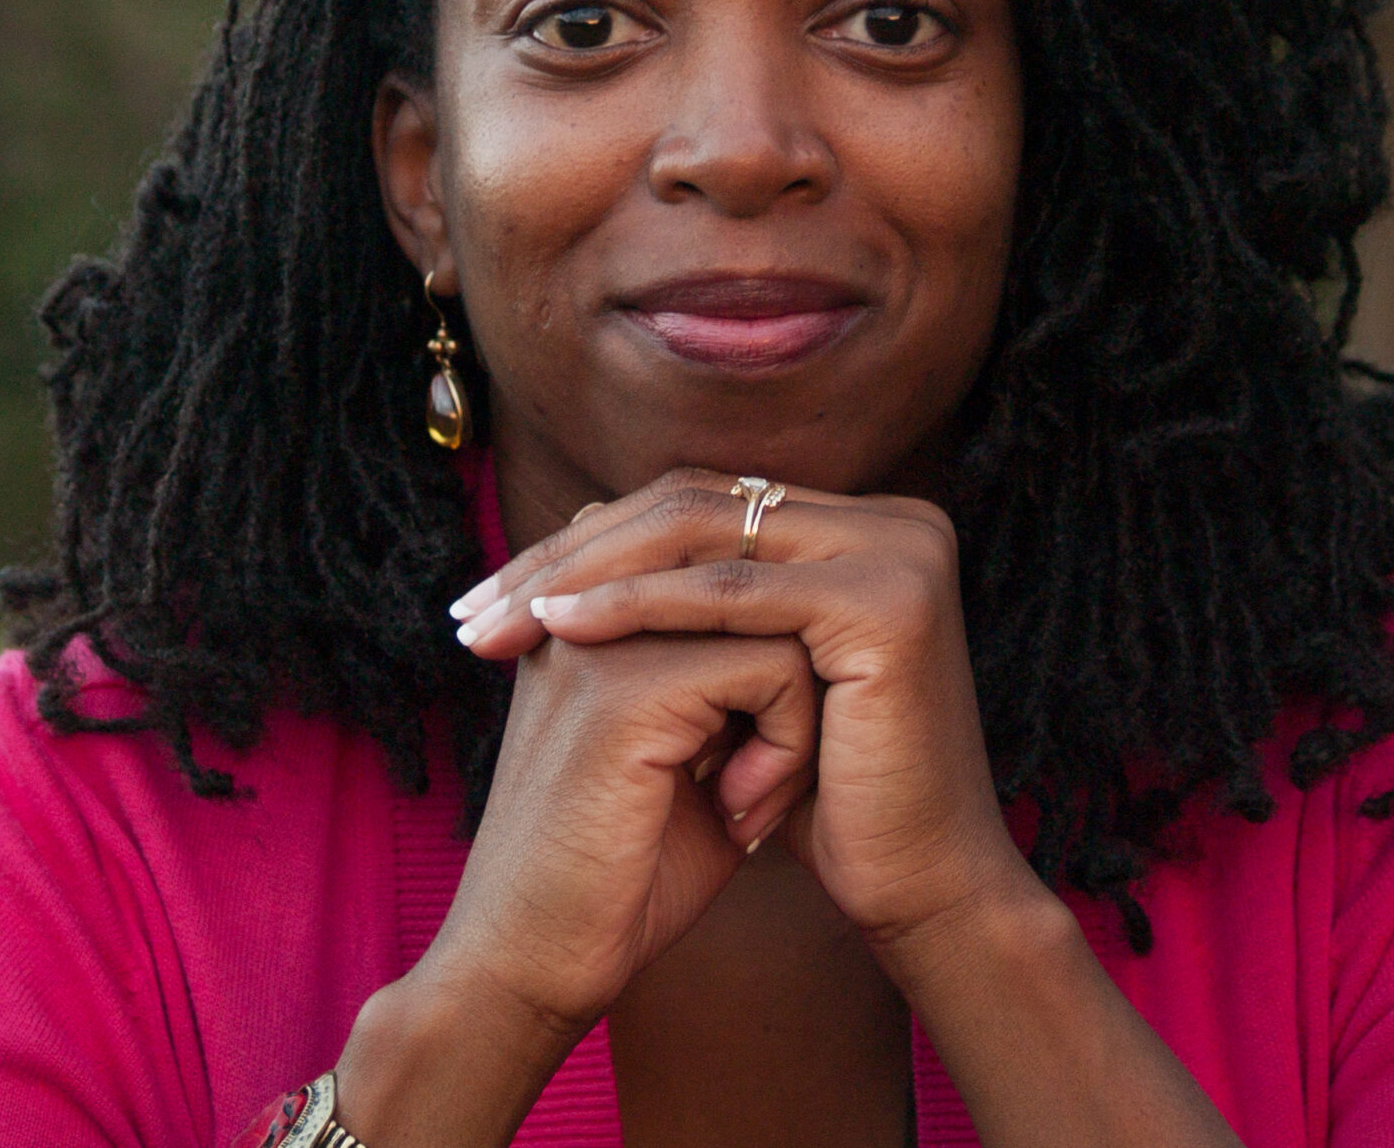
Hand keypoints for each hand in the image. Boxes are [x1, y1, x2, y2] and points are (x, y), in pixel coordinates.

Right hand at [337, 624, 820, 1147]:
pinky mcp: (627, 691)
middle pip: (754, 582)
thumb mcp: (685, 758)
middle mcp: (586, 607)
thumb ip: (732, 687)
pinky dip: (787, 747)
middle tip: (761, 782)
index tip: (748, 767)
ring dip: (794, 717)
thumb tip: (822, 634)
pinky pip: (772, 667)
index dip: (768, 665)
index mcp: (588, 614)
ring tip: (750, 799)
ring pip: (776, 618)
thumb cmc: (615, 880)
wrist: (532, 967)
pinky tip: (741, 814)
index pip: (727, 572)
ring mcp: (601, 641)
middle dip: (788, 680)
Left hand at [451, 469, 1041, 966]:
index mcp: (863, 527)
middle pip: (695, 506)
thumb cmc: (826, 802)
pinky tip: (563, 628)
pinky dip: (638, 606)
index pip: (700, 503)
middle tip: (474, 607)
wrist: (919, 890)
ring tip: (501, 618)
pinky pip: (732, 594)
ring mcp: (900, 552)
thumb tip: (580, 521)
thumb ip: (692, 601)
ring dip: (586, 574)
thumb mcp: (743, 680)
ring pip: (704, 537)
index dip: (592, 540)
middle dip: (571, 555)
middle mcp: (895, 520)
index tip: (494, 590)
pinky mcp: (886, 602)